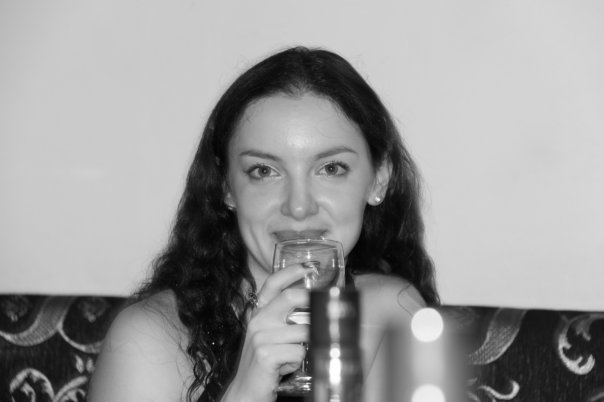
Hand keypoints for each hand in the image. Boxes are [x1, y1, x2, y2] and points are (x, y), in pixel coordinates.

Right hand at [221, 266, 308, 401]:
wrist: (245, 392)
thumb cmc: (265, 364)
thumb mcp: (269, 336)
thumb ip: (284, 319)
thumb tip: (315, 307)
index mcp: (258, 312)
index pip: (273, 283)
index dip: (292, 271)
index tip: (310, 267)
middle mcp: (258, 320)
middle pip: (290, 297)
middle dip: (313, 300)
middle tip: (326, 307)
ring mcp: (260, 337)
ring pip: (303, 331)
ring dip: (307, 345)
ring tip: (294, 356)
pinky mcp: (266, 354)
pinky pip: (299, 352)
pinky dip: (300, 362)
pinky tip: (287, 368)